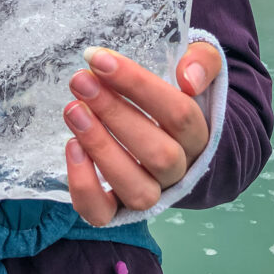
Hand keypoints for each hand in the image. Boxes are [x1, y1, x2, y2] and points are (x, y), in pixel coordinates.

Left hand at [63, 41, 221, 225]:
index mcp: (200, 135)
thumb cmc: (173, 98)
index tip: (99, 60)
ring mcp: (152, 194)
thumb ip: (202, 61)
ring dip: (101, 148)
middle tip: (80, 80)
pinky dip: (85, 186)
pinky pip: (104, 213)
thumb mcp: (197, 68)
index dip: (137, 85)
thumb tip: (189, 78)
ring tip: (72, 110)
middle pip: (157, 152)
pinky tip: (71, 147)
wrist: (172, 141)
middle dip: (114, 113)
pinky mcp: (119, 210)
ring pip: (136, 188)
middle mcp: (179, 170)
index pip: (178, 112)